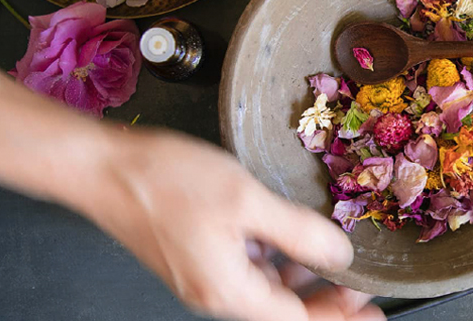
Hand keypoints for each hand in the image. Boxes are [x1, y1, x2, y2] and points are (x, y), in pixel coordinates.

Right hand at [83, 129, 384, 320]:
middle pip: (283, 309)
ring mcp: (202, 274)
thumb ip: (297, 232)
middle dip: (326, 301)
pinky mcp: (194, 254)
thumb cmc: (166, 181)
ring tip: (331, 263)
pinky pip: (245, 268)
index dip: (339, 318)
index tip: (372, 310)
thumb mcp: (246, 201)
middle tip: (357, 288)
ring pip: (265, 288)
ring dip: (301, 281)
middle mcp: (215, 292)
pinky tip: (287, 241)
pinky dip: (274, 261)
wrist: (101, 167)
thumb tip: (339, 255)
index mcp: (229, 290)